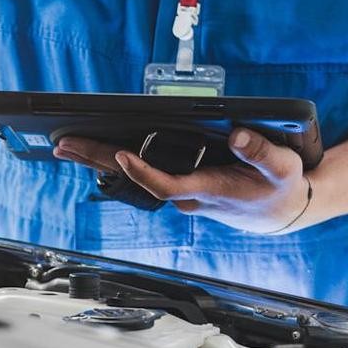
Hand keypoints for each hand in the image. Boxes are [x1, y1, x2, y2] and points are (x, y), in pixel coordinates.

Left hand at [54, 129, 312, 232]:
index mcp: (208, 190)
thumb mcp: (283, 166)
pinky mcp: (179, 187)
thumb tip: (237, 136)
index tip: (122, 155)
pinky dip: (115, 162)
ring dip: (99, 160)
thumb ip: (260, 152)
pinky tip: (93, 152)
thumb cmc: (282, 186)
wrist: (282, 211)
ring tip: (65, 145)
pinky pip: (141, 173)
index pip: (166, 185)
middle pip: (134, 181)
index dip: (142, 173)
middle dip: (98, 161)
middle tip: (64, 144)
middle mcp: (186, 196)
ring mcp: (180, 193)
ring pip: (132, 178)